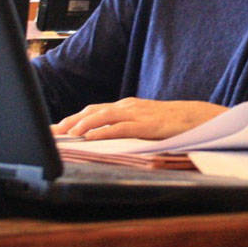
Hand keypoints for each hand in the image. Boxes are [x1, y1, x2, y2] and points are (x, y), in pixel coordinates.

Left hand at [53, 98, 226, 139]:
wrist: (196, 118)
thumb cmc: (169, 123)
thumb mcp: (143, 123)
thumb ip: (125, 127)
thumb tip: (103, 139)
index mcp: (125, 106)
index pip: (92, 110)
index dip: (71, 119)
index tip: (53, 129)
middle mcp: (127, 106)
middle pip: (92, 111)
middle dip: (69, 121)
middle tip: (51, 133)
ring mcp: (137, 114)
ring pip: (102, 116)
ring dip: (81, 125)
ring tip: (66, 135)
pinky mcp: (146, 124)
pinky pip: (120, 127)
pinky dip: (103, 131)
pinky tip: (90, 137)